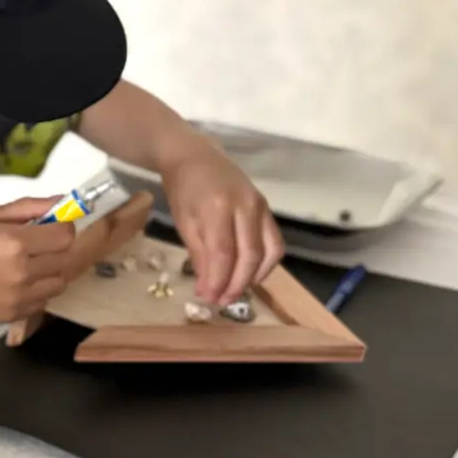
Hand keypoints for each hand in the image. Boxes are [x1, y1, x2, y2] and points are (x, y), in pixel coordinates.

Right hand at [0, 197, 76, 322]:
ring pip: (59, 283)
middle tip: (34, 245)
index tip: (49, 226)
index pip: (65, 235)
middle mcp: (21, 271)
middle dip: (54, 248)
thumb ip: (29, 208)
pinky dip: (36, 291)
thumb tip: (64, 202)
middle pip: (65, 259)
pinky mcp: (13, 315)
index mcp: (13, 242)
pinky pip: (43, 301)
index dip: (61, 227)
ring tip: (27, 266)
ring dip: (50, 272)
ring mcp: (18, 297)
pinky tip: (16, 284)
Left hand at [162, 147, 284, 305]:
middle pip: (249, 255)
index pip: (223, 253)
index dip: (218, 280)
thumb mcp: (184, 222)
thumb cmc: (184, 190)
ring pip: (269, 251)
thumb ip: (199, 254)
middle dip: (236, 284)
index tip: (208, 298)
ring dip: (254, 277)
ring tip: (235, 292)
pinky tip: (250, 275)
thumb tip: (207, 288)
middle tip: (222, 301)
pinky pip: (274, 241)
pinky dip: (265, 263)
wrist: (196, 157)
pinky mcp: (268, 208)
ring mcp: (261, 206)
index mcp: (218, 207)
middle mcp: (246, 206)